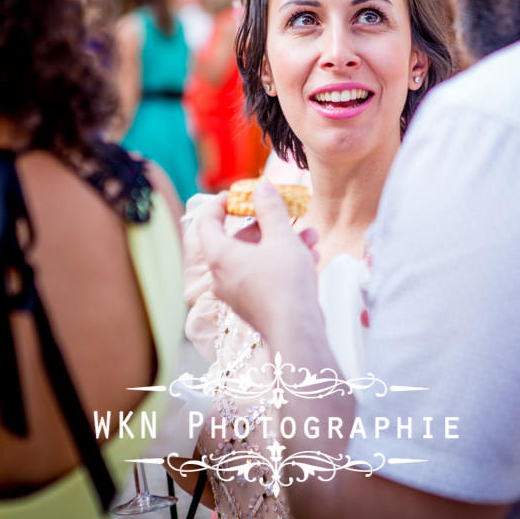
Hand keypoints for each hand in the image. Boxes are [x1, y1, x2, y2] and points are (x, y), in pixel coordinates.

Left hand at [194, 180, 320, 337]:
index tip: (238, 194)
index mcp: (219, 256)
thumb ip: (270, 209)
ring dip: (284, 243)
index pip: (207, 221)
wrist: (297, 332)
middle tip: (287, 213)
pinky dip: (283, 263)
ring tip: (311, 236)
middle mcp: (221, 275)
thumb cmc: (285, 282)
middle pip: (238, 239)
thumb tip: (261, 186)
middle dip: (268, 224)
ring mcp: (236, 293)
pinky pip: (264, 275)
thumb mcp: (281, 238)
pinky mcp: (253, 305)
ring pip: (257, 257)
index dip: (221, 203)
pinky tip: (312, 257)